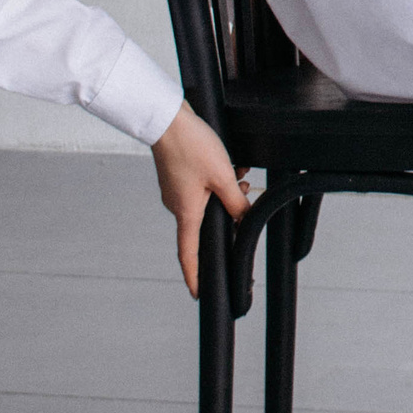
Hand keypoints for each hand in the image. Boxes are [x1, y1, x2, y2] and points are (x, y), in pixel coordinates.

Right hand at [151, 101, 247, 298]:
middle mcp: (177, 206)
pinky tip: (232, 167)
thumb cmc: (190, 146)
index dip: (195, 277)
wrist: (167, 119)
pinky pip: (201, 188)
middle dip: (228, 219)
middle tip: (245, 208)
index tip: (199, 294)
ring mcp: (175, 191)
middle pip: (204, 226)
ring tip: (242, 179)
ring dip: (226, 195)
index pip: (189, 255)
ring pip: (206, 203)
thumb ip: (236, 201)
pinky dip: (218, 182)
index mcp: (186, 213)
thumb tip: (245, 217)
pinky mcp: (177, 176)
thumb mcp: (223, 176)